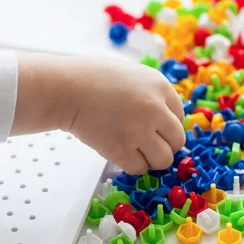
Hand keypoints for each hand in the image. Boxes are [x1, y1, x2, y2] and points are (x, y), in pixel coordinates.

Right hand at [13, 54, 185, 174]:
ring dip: (150, 159)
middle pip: (176, 141)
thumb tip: (164, 120)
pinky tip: (119, 151)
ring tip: (133, 149)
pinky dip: (131, 164)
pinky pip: (139, 168)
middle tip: (145, 142)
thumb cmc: (91, 78)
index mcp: (159, 85)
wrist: (64, 88)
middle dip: (163, 144)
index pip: (179, 116)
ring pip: (163, 159)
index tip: (153, 127)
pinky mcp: (120, 149)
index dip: (166, 125)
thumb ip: (150, 93)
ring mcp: (138, 130)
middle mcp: (154, 108)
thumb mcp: (132, 75)